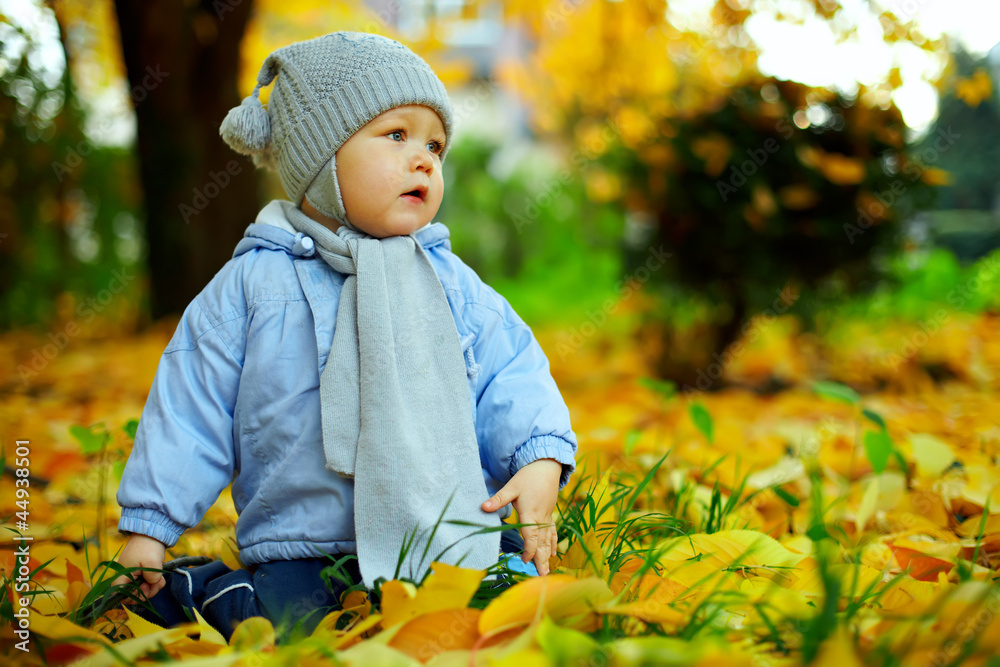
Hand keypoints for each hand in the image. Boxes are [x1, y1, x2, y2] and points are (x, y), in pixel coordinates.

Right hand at [112, 533, 166, 599]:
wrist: (152, 532)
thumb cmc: (148, 547)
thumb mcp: (152, 564)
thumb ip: (152, 579)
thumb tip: (152, 584)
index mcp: (122, 576)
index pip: (121, 595)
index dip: (133, 597)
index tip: (144, 590)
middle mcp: (125, 577)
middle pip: (133, 594)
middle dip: (147, 592)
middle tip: (156, 583)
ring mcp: (133, 574)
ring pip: (142, 589)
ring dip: (152, 587)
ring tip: (160, 579)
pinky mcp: (141, 572)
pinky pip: (146, 583)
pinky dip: (154, 582)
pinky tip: (161, 578)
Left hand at [481, 458, 561, 575]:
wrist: (546, 467)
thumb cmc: (528, 477)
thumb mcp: (511, 486)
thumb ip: (498, 499)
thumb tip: (483, 507)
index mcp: (530, 513)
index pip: (531, 537)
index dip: (529, 550)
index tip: (524, 561)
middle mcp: (540, 518)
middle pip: (541, 543)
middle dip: (541, 559)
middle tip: (542, 576)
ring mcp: (547, 517)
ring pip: (548, 540)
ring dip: (547, 555)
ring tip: (547, 570)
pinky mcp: (549, 515)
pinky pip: (552, 532)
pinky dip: (552, 544)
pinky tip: (553, 553)